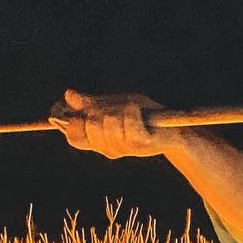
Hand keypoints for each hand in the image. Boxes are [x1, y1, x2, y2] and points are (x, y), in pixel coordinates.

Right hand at [50, 89, 169, 158]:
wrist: (175, 129)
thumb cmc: (144, 115)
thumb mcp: (115, 105)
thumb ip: (92, 103)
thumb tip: (68, 95)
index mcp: (99, 141)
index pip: (73, 136)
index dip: (67, 120)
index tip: (70, 106)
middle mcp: (108, 148)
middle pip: (87, 126)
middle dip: (98, 110)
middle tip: (114, 108)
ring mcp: (124, 147)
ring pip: (107, 122)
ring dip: (118, 109)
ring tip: (131, 110)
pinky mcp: (140, 143)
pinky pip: (127, 122)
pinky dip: (132, 110)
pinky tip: (138, 110)